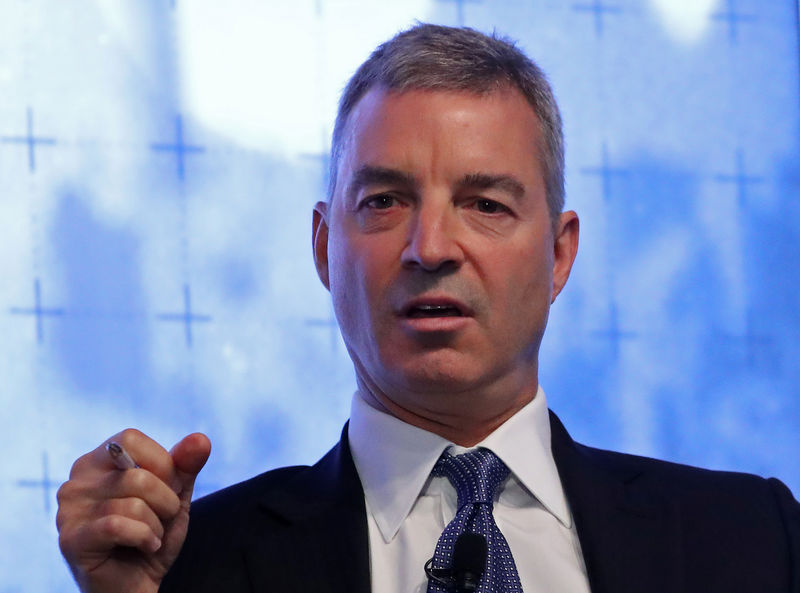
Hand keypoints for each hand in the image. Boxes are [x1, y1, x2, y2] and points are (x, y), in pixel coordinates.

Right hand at [56, 430, 210, 592]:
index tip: (167, 489)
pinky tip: (144, 547)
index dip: (162, 464)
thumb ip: (185, 465)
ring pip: (133, 502)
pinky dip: (144, 538)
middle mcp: (75, 481)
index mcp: (96, 461)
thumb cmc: (151, 536)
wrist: (137, 586)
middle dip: (166, 501)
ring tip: (150, 536)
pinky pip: (118, 525)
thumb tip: (200, 439)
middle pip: (137, 474)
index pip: (131, 439)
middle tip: (160, 520)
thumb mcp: (175, 496)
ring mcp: (68, 511)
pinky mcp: (70, 540)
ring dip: (157, 524)